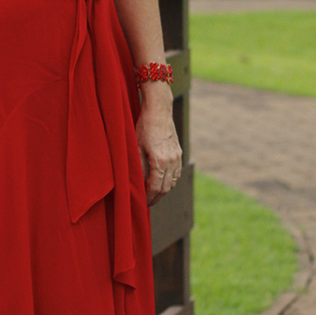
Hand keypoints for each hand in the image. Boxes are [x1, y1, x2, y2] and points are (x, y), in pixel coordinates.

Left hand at [136, 87, 181, 205]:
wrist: (159, 110)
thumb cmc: (144, 126)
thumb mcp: (136, 147)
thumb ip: (139, 167)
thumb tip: (138, 183)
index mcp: (159, 161)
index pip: (155, 187)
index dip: (149, 198)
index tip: (143, 203)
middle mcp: (171, 161)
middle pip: (165, 188)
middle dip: (156, 198)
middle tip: (147, 203)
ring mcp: (177, 157)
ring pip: (172, 182)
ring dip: (163, 190)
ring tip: (153, 194)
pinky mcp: (179, 153)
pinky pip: (176, 173)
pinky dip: (169, 181)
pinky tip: (161, 182)